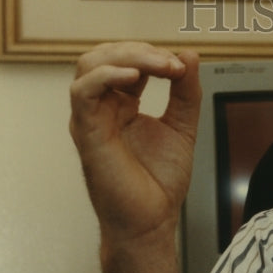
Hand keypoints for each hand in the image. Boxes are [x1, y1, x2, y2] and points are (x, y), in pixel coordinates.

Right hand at [69, 42, 200, 244]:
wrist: (151, 221)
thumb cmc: (159, 183)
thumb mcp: (181, 127)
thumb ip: (186, 92)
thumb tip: (189, 55)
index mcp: (121, 105)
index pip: (126, 61)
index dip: (153, 55)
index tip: (182, 66)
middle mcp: (101, 108)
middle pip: (104, 56)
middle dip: (140, 51)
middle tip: (172, 64)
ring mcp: (90, 118)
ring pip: (90, 66)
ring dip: (126, 57)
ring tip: (159, 66)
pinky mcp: (86, 133)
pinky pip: (83, 92)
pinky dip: (106, 77)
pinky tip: (133, 78)